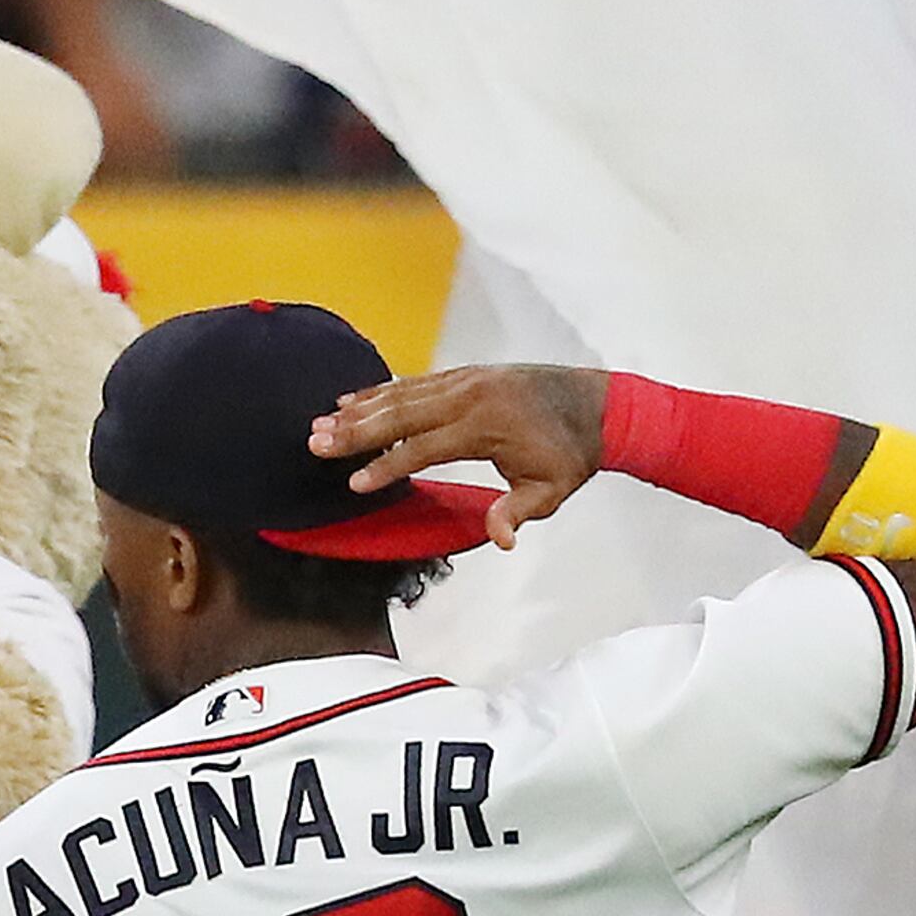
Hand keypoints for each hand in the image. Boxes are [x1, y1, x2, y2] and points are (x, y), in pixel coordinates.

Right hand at [311, 363, 610, 550]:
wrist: (599, 405)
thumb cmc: (572, 454)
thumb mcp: (550, 490)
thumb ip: (518, 512)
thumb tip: (500, 541)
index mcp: (486, 426)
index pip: (423, 448)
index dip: (387, 467)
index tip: (354, 484)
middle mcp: (470, 397)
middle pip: (401, 415)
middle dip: (356, 431)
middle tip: (315, 443)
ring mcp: (466, 381)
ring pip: (401, 394)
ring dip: (358, 410)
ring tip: (320, 423)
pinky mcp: (465, 375)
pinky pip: (414, 382)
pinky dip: (380, 391)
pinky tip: (351, 400)